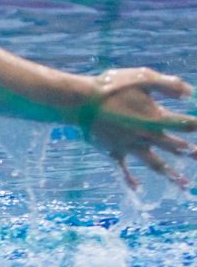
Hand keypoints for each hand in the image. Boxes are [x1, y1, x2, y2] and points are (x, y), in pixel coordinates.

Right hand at [79, 68, 196, 189]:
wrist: (81, 101)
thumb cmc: (112, 87)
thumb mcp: (143, 78)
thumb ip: (169, 85)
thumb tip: (190, 93)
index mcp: (156, 118)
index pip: (186, 124)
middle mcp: (147, 135)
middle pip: (176, 147)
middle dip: (192, 152)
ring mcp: (130, 146)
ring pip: (156, 163)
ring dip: (172, 174)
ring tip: (185, 184)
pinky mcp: (114, 150)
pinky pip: (124, 168)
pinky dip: (130, 179)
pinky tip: (136, 188)